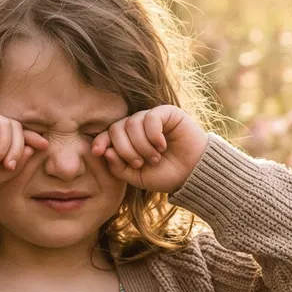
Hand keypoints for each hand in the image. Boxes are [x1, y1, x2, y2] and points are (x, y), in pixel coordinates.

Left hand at [93, 105, 207, 193]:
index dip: (101, 141)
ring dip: (141, 145)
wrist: (193, 173)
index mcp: (128, 140)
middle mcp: (138, 127)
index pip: (108, 134)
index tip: (97, 151)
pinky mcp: (167, 113)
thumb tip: (104, 152)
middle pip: (117, 128)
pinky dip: (153, 135)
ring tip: (155, 157)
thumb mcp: (138, 178)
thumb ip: (119, 168)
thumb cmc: (166, 176)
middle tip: (139, 163)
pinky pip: (150, 118)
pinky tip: (162, 146)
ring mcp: (152, 118)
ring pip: (132, 123)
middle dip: (125, 149)